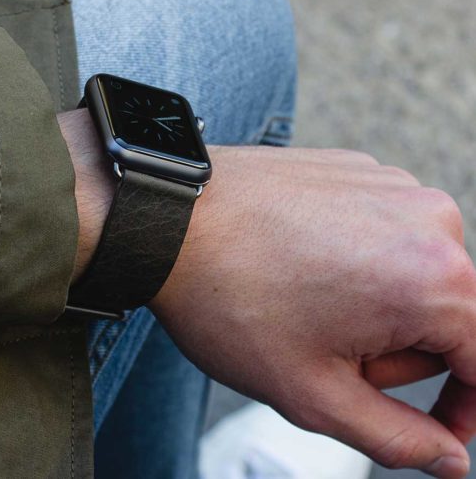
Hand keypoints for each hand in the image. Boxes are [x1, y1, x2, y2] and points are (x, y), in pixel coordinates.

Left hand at [150, 146, 474, 477]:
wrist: (171, 217)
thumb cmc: (230, 298)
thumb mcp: (314, 393)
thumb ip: (397, 438)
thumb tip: (448, 457)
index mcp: (434, 277)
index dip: (465, 406)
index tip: (435, 429)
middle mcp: (426, 216)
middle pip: (446, 314)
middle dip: (396, 351)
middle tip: (323, 350)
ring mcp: (390, 182)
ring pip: (411, 271)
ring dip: (373, 305)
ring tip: (305, 304)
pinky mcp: (357, 167)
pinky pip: (380, 229)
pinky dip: (354, 258)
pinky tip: (300, 264)